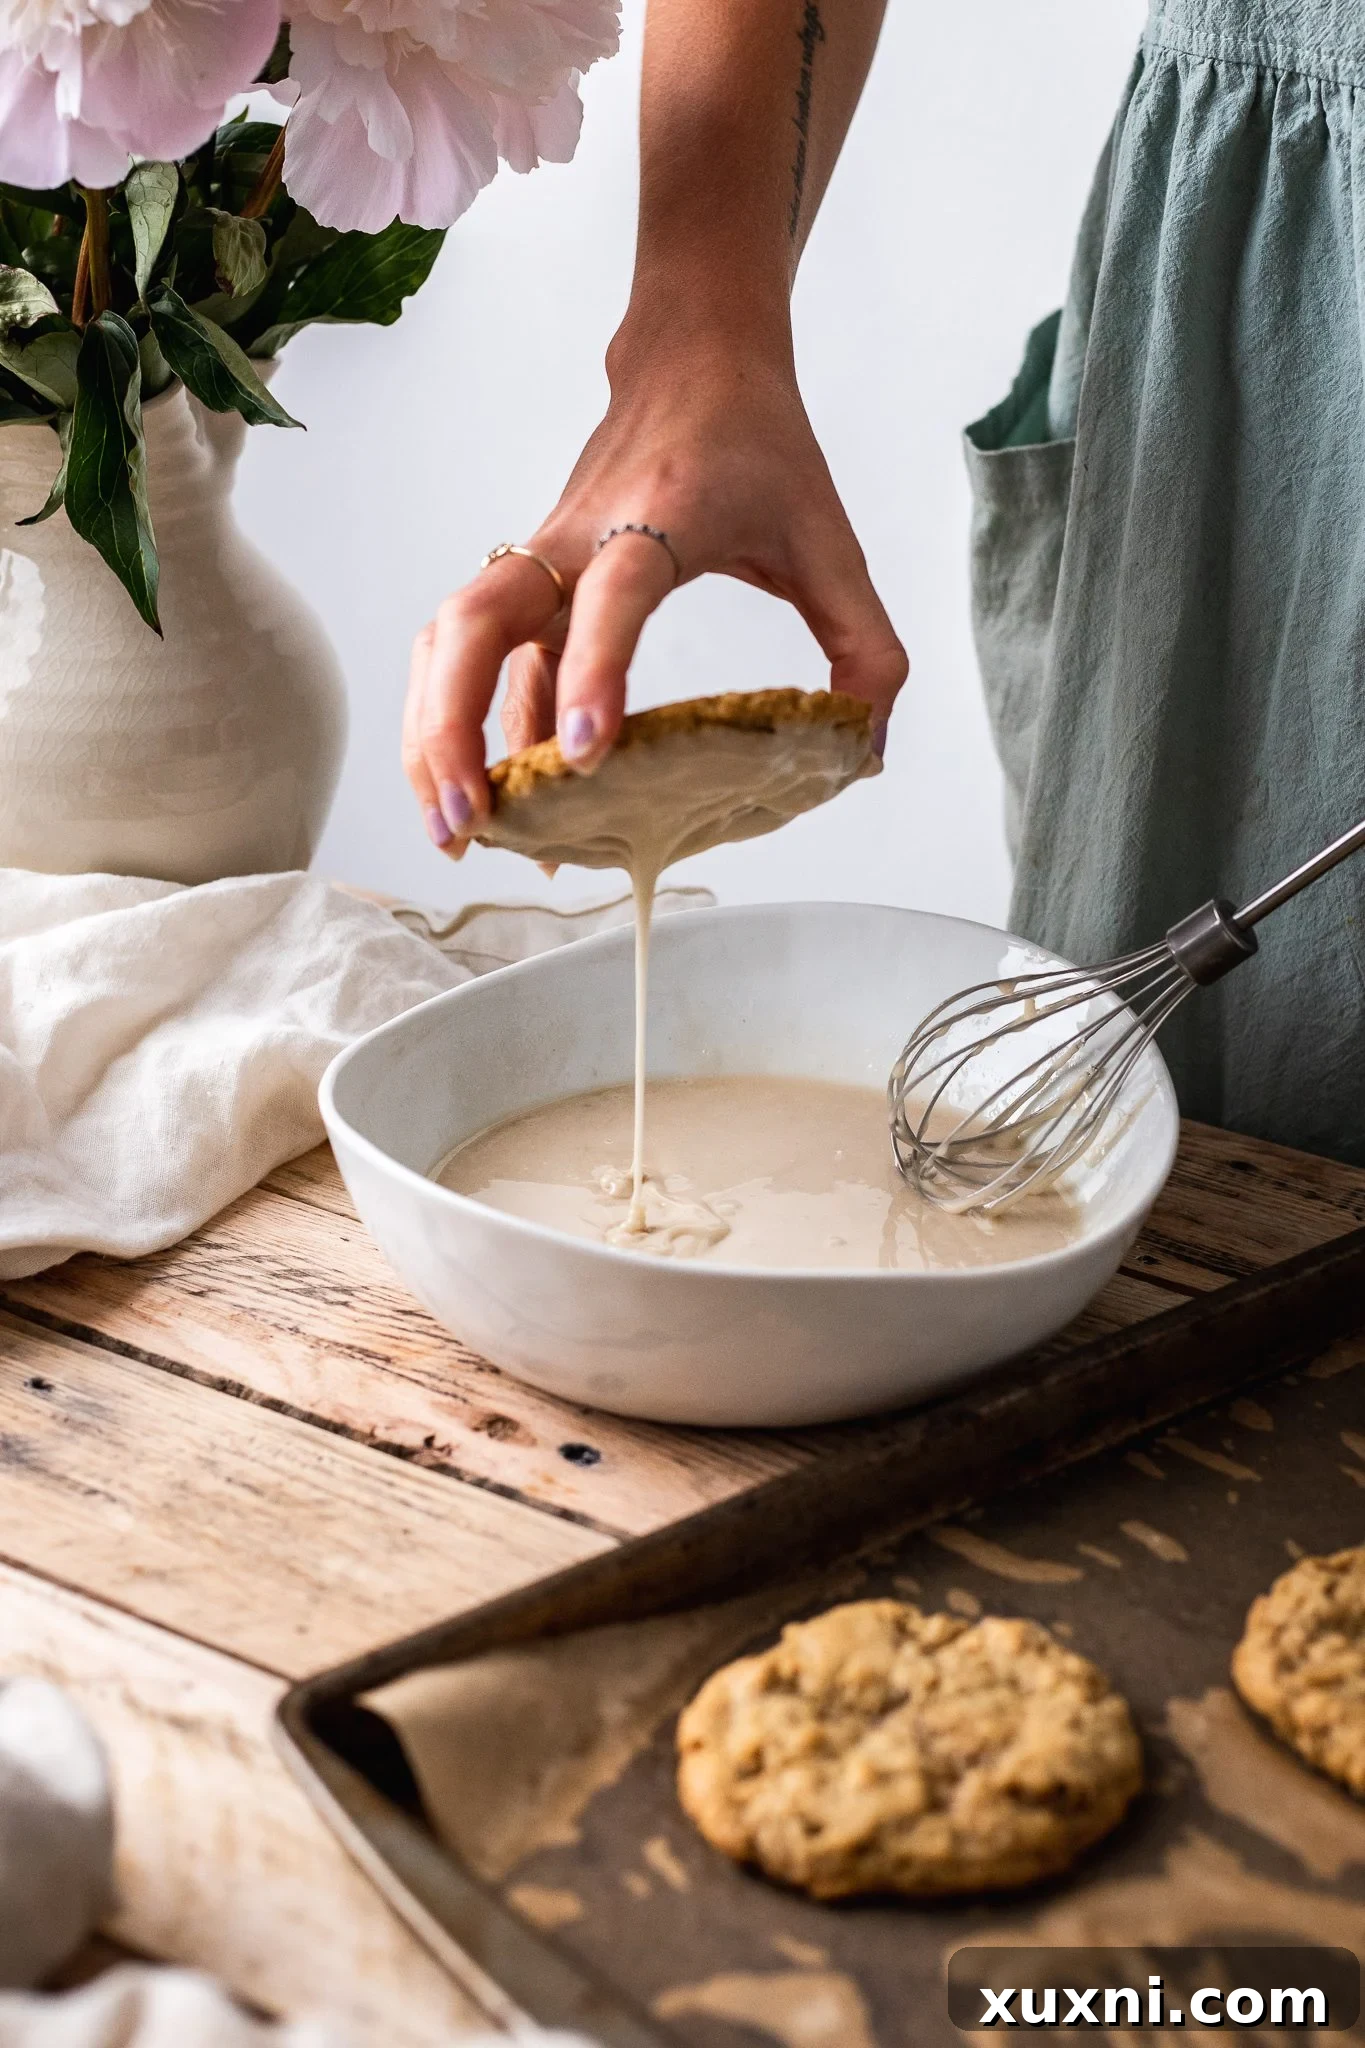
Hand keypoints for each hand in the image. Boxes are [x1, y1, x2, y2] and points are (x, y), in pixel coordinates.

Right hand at [404, 329, 907, 851]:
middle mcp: (575, 540)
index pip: (611, 596)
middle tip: (476, 820)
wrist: (695, 357)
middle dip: (455, 726)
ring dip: (434, 737)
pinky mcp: (528, 585)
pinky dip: (458, 726)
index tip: (586, 757)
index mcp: (657, 518)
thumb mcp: (833, 544)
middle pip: (474, 622)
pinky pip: (469, 659)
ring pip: (450, 644)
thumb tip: (859, 752)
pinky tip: (492, 799)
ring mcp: (539, 562)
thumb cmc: (759, 445)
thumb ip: (866, 650)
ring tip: (456, 830)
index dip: (594, 672)